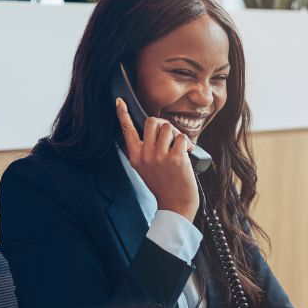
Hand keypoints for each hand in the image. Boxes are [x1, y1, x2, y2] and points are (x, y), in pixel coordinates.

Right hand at [116, 97, 199, 221]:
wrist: (176, 205)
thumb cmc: (164, 185)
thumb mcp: (145, 169)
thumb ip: (145, 151)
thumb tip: (155, 130)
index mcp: (135, 157)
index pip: (127, 131)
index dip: (123, 114)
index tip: (120, 101)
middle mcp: (144, 155)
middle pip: (151, 122)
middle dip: (163, 125)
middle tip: (170, 137)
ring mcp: (159, 157)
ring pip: (168, 127)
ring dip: (177, 134)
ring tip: (180, 147)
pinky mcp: (175, 158)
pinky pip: (182, 137)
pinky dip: (187, 143)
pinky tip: (187, 153)